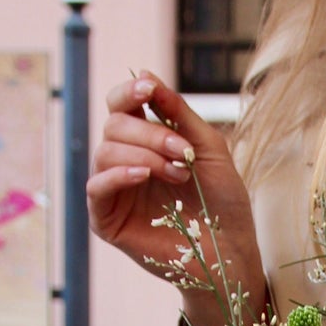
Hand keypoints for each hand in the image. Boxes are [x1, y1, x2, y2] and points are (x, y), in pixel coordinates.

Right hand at [88, 73, 267, 325]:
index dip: (129, 92)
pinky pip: (95, 188)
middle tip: (182, 153)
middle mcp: (126, 162)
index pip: (122, 105)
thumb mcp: (208, 148)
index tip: (149, 90)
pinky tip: (142, 175)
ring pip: (105, 152)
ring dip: (144, 154)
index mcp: (146, 142)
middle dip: (150, 133)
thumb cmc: (224, 203)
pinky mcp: (108, 220)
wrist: (230, 253)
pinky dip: (116, 175)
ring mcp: (115, 191)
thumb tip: (144, 73)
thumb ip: (178, 112)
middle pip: (114, 125)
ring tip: (177, 173)